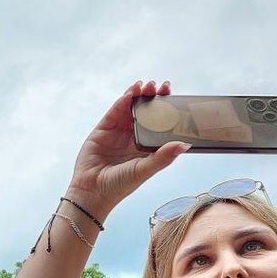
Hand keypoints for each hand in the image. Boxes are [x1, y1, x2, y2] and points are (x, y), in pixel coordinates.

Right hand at [66, 80, 188, 216]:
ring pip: (130, 108)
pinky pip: (114, 111)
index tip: (175, 98)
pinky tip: (130, 94)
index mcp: (146, 146)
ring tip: (147, 85)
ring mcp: (118, 132)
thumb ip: (163, 157)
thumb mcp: (144, 170)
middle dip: (154, 97)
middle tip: (162, 86)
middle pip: (146, 112)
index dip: (167, 109)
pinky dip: (123, 101)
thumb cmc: (119, 186)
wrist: (91, 191)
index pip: (159, 123)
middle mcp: (133, 137)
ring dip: (139, 95)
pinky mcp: (103, 129)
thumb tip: (185, 145)